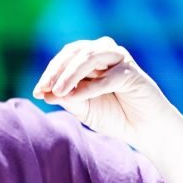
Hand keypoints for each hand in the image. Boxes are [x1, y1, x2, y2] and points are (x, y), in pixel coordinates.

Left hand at [32, 36, 176, 147]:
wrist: (146, 130)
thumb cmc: (115, 116)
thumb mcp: (84, 108)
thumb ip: (66, 98)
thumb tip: (44, 93)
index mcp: (91, 58)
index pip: (65, 57)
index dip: (49, 73)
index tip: (37, 92)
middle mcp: (105, 53)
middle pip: (75, 52)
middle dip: (56, 70)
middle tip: (44, 89)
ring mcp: (119, 60)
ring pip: (89, 57)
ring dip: (70, 74)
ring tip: (58, 91)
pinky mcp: (132, 73)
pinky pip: (107, 77)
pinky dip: (89, 87)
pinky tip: (76, 97)